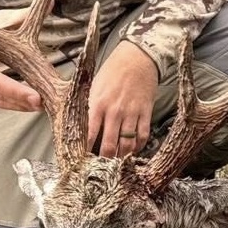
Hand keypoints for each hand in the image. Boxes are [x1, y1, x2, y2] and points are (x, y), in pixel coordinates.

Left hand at [88, 42, 159, 157]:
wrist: (137, 57)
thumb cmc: (112, 71)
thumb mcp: (93, 87)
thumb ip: (88, 108)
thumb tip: (81, 129)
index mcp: (97, 104)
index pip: (88, 135)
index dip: (85, 152)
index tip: (82, 163)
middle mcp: (114, 111)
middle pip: (108, 146)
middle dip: (103, 161)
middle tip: (100, 170)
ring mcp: (131, 113)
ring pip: (126, 145)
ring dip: (121, 158)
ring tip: (116, 164)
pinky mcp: (146, 113)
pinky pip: (142, 137)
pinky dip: (138, 147)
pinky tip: (133, 150)